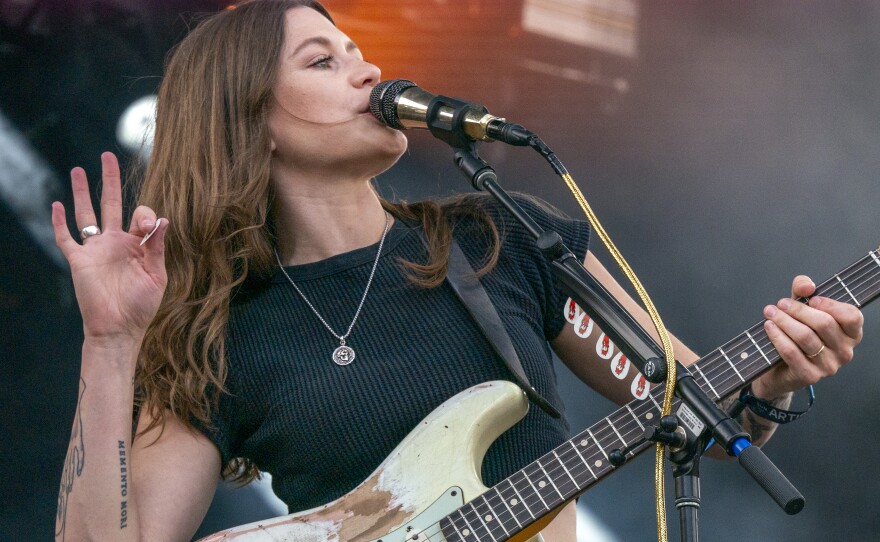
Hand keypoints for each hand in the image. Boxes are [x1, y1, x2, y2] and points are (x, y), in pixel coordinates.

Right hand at [52, 152, 169, 344]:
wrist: (120, 329)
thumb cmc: (142, 305)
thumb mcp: (157, 275)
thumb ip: (157, 247)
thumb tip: (161, 219)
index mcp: (138, 244)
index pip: (140, 214)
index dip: (144, 214)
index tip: (144, 226)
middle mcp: (116, 242)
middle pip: (111, 202)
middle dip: (110, 179)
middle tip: (108, 154)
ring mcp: (96, 250)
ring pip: (86, 214)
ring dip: (83, 191)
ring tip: (79, 169)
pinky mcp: (79, 261)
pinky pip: (65, 238)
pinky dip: (59, 222)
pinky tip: (56, 205)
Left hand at [753, 275, 863, 398]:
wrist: (779, 369)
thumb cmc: (795, 335)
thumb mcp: (802, 308)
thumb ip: (804, 290)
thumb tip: (806, 286)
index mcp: (851, 335)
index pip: (852, 316)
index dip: (831, 304)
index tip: (811, 299)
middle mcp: (844, 352)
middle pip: (824, 323)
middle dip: (798, 309)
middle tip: (780, 303)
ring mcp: (828, 366)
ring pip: (806, 337)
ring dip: (784, 321)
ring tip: (770, 312)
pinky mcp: (809, 376)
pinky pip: (792, 352)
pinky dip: (778, 336)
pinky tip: (769, 327)